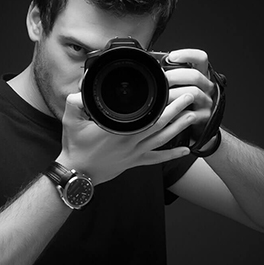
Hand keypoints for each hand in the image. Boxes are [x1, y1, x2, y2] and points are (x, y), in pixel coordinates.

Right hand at [57, 91, 195, 184]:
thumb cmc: (76, 147)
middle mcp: (130, 141)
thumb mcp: (71, 121)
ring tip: (193, 116)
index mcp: (117, 130)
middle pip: (159, 124)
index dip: (160, 104)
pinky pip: (156, 158)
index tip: (170, 91)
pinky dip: (171, 155)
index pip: (145, 115)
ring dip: (179, 128)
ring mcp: (134, 153)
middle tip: (190, 97)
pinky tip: (185, 151)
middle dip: (177, 110)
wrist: (78, 173)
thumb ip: (75, 103)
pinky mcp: (134, 162)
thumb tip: (81, 92)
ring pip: (162, 139)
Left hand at [165, 48, 215, 139]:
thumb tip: (154, 67)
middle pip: (195, 75)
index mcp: (200, 74)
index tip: (171, 57)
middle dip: (175, 76)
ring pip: (193, 93)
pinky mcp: (205, 116)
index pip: (200, 58)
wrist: (192, 126)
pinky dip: (177, 114)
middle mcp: (207, 86)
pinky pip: (191, 114)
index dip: (188, 55)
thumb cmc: (182, 103)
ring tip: (162, 98)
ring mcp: (207, 101)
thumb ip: (172, 75)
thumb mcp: (178, 85)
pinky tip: (168, 114)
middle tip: (162, 80)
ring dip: (175, 95)